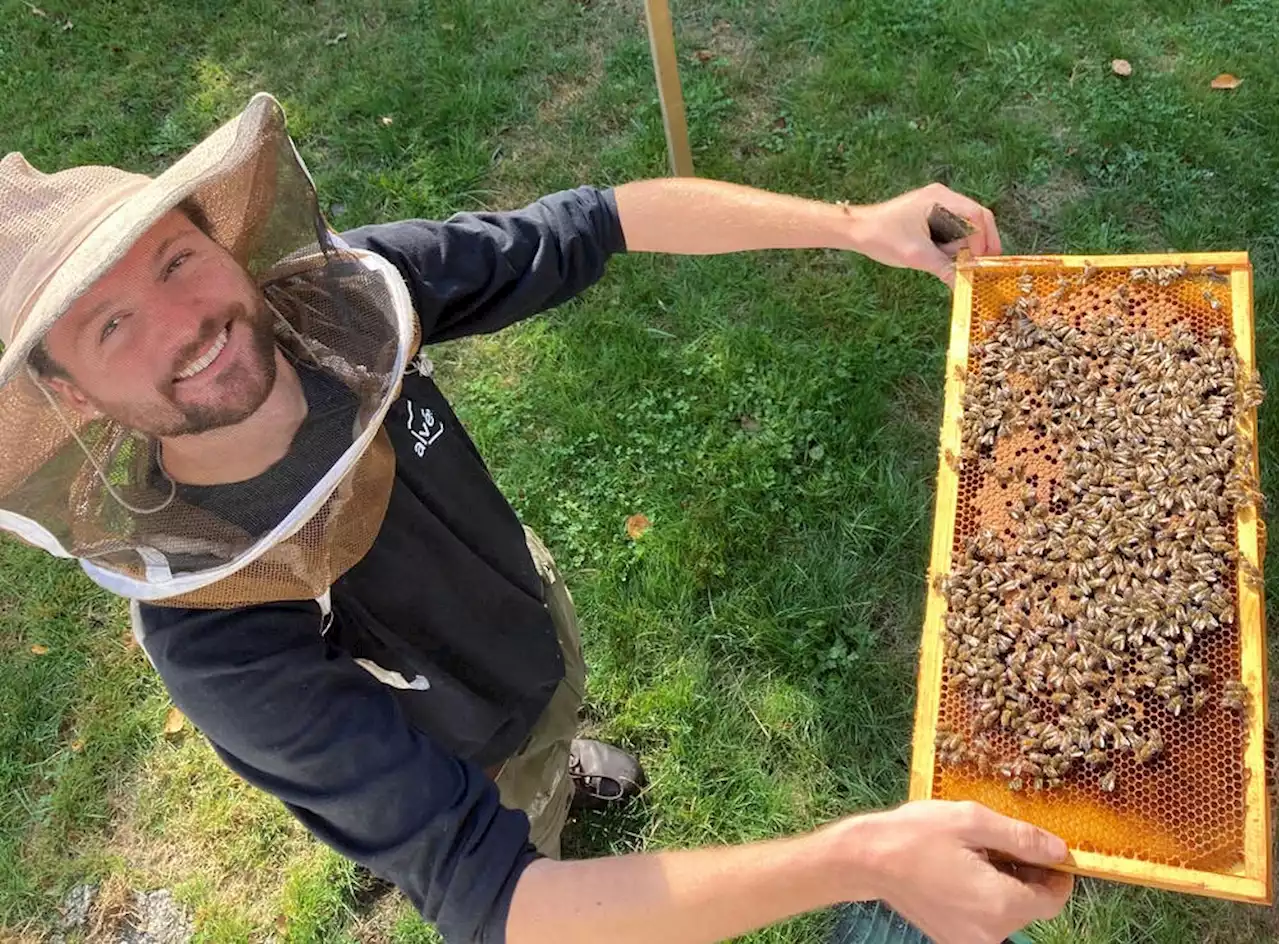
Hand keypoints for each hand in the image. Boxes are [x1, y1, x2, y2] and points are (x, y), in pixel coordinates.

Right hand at [830, 800, 1072, 943]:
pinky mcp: (951, 939)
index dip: (1056, 873)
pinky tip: (961, 871)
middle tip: (1000, 843)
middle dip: (1026, 876)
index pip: (1053, 899)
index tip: (1044, 849)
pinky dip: (984, 898)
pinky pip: (984, 920)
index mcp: (1000, 905)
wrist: (866, 859)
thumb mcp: (972, 821)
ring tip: (975, 854)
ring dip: (1004, 886)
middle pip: (1030, 907)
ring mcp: (968, 940)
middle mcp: (989, 933)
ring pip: (1007, 914)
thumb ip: (1022, 838)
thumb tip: (1061, 850)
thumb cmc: (917, 834)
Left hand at [845, 183, 1001, 287]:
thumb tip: (965, 286)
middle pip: (976, 220)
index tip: (983, 261)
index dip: (986, 239)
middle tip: (979, 267)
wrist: (856, 231)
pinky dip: (951, 246)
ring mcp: (936, 205)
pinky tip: (941, 258)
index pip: (978, 215)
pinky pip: (950, 230)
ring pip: (964, 227)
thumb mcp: (917, 256)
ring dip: (962, 247)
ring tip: (951, 263)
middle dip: (978, 245)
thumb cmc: (882, 237)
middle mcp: (942, 197)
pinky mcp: (929, 216)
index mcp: (941, 199)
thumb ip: (945, 269)